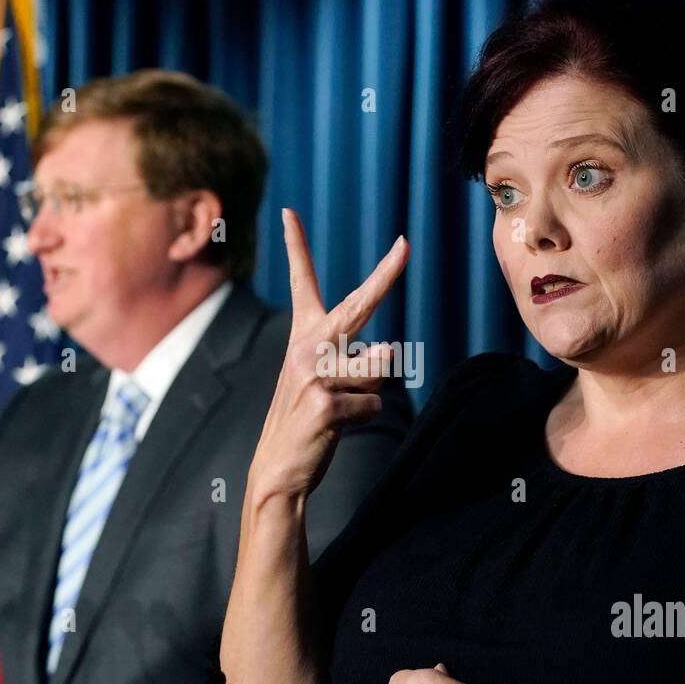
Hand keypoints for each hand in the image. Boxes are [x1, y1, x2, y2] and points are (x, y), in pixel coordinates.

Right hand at [247, 208, 408, 502]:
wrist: (279, 470)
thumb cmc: (309, 422)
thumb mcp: (328, 384)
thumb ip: (359, 361)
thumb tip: (389, 352)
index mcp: (303, 337)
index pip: (301, 283)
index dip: (295, 246)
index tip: (289, 212)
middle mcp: (307, 347)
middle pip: (358, 305)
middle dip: (386, 275)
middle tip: (405, 245)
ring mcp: (314, 375)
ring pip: (378, 368)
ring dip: (370, 392)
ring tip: (341, 410)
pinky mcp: (325, 404)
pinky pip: (374, 404)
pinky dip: (366, 418)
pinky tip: (338, 428)